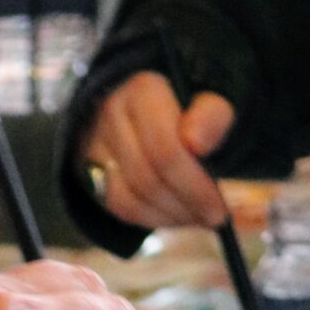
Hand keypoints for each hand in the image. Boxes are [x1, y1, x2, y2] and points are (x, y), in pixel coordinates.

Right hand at [80, 71, 234, 227]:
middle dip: (186, 204)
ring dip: (170, 216)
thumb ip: (212, 115)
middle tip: (214, 217)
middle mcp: (112, 115)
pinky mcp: (90, 173)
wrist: (156, 106)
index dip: (195, 185)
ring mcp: (95, 145)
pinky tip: (175, 215)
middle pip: (148, 178)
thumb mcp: (213, 101)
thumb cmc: (192, 106)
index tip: (220, 208)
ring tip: (198, 215)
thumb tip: (196, 142)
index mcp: (143, 90)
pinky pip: (121, 209)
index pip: (166, 149)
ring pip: (131, 199)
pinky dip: (152, 219)